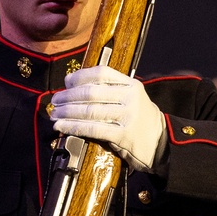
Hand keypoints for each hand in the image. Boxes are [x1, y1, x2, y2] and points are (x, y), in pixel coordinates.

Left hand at [51, 66, 165, 172]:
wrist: (161, 143)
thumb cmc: (140, 121)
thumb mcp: (130, 99)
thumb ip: (107, 91)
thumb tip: (71, 83)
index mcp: (131, 84)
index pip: (102, 73)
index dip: (80, 76)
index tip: (66, 82)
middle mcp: (130, 97)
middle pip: (92, 92)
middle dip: (69, 96)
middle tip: (55, 101)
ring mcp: (128, 115)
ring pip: (90, 110)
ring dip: (67, 112)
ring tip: (55, 114)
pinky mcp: (123, 135)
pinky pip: (93, 129)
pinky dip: (74, 127)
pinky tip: (62, 126)